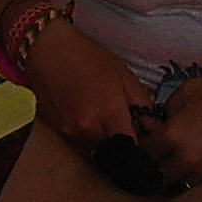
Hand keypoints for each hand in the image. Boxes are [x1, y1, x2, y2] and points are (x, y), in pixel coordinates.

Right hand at [16, 15, 150, 146]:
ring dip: (105, 138)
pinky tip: (86, 110)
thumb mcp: (124, 75)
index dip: (141, 147)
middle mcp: (88, 128)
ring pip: (97, 148)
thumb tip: (154, 128)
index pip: (133, 149)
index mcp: (109, 113)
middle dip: (123, 141)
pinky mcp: (58, 132)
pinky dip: (88, 133)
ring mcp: (71, 132)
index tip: (144, 138)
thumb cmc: (87, 57)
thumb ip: (143, 105)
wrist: (47, 50)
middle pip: (115, 151)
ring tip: (102, 111)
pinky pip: (80, 142)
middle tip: (123, 120)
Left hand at [135, 67, 201, 180]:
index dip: (135, 146)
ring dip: (161, 173)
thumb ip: (162, 110)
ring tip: (158, 161)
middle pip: (152, 171)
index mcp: (172, 135)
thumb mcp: (183, 93)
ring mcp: (197, 166)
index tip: (134, 140)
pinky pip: (186, 182)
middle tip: (143, 154)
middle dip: (145, 164)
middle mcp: (182, 156)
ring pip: (168, 181)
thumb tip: (150, 124)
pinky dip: (179, 177)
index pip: (142, 151)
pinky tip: (177, 165)